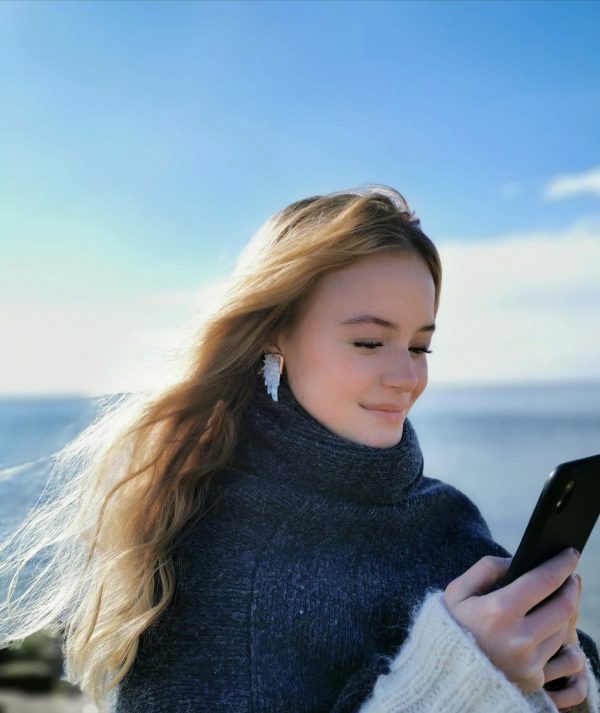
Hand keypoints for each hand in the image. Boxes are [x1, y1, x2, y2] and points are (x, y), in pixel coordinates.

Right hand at [442, 548, 586, 707]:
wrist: (445, 675)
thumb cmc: (450, 627)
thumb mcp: (456, 592)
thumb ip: (486, 569)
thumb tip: (517, 561)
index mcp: (498, 611)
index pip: (543, 580)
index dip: (562, 564)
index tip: (570, 553)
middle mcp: (518, 639)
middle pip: (563, 606)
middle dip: (571, 586)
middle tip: (570, 575)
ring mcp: (529, 663)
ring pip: (565, 630)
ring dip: (566, 610)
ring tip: (558, 598)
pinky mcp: (535, 680)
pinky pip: (561, 656)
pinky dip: (562, 638)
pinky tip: (553, 626)